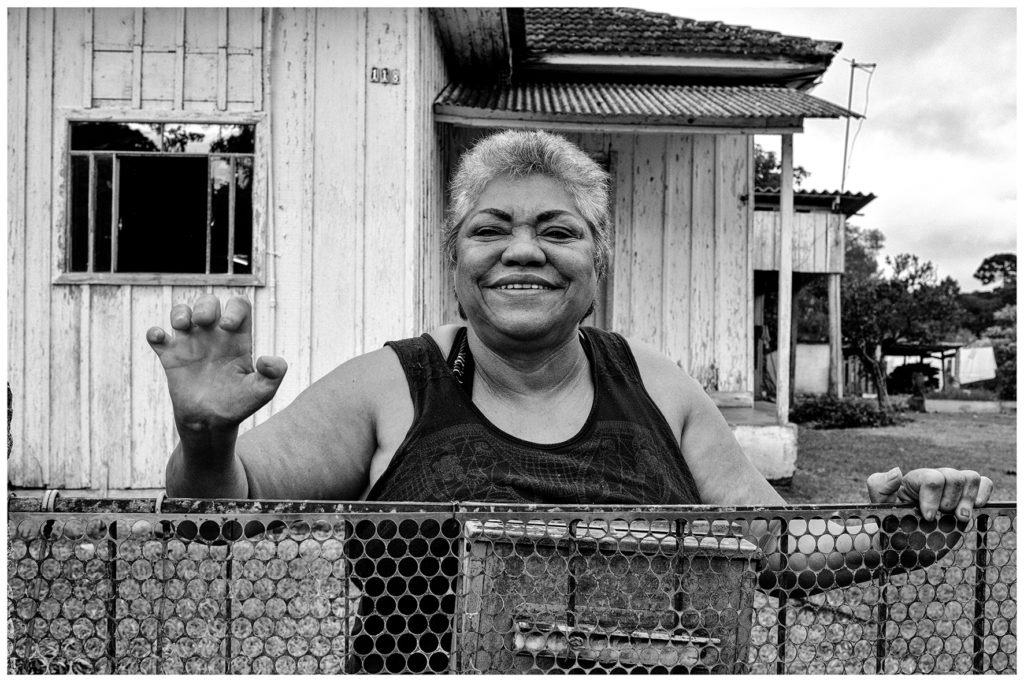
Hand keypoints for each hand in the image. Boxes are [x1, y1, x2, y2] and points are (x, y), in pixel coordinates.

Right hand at [146, 295, 286, 432]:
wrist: (212, 423)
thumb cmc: (239, 405)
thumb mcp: (262, 392)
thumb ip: (274, 375)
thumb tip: (268, 360)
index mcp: (237, 339)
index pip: (238, 305)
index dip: (234, 307)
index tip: (227, 326)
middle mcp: (214, 337)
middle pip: (208, 302)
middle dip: (204, 305)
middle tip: (203, 322)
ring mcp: (191, 345)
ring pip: (182, 312)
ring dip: (179, 312)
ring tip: (181, 325)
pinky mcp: (171, 357)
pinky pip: (156, 336)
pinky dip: (154, 333)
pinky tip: (160, 339)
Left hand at [867, 467, 992, 520]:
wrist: (900, 537)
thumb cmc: (888, 519)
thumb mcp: (878, 503)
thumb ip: (880, 485)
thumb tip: (897, 471)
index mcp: (914, 479)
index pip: (932, 479)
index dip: (933, 499)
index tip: (927, 517)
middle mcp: (935, 479)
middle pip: (954, 476)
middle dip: (950, 501)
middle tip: (940, 517)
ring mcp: (952, 488)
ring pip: (970, 477)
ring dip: (968, 499)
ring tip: (959, 517)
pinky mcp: (966, 498)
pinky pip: (984, 482)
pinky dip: (984, 492)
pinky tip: (976, 506)